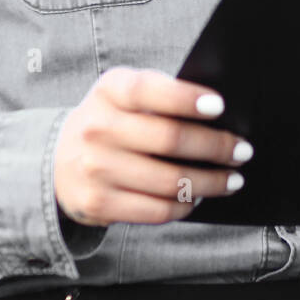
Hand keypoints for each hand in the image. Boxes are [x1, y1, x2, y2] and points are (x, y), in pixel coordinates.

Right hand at [53, 66, 252, 227]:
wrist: (58, 162)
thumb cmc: (112, 122)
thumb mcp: (124, 96)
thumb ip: (162, 96)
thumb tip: (219, 115)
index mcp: (109, 91)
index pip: (148, 90)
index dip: (186, 98)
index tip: (219, 106)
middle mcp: (97, 127)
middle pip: (169, 139)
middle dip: (215, 147)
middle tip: (242, 151)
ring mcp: (95, 168)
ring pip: (170, 181)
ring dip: (211, 182)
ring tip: (232, 180)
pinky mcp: (99, 202)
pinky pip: (157, 209)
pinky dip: (186, 205)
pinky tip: (198, 197)